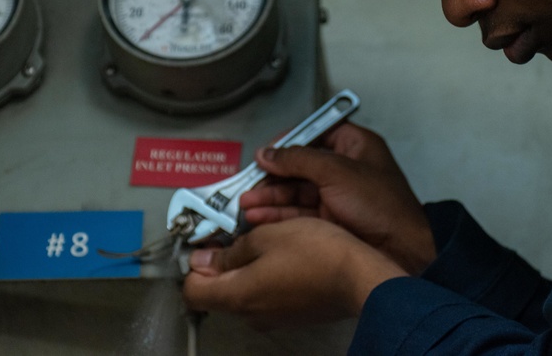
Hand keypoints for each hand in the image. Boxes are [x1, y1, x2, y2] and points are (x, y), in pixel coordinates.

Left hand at [182, 217, 404, 326]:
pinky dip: (266, 273)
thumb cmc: (316, 252)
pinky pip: (267, 294)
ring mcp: (273, 317)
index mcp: (238, 295)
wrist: (360, 276)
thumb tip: (203, 259)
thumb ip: (230, 251)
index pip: (191, 290)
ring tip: (264, 237)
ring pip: (244, 290)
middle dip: (219, 262)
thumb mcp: (267, 236)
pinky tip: (283, 252)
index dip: (193, 264)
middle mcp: (252, 314)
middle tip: (233, 234)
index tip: (205, 243)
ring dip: (246, 264)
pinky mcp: (292, 314)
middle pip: (217, 290)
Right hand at [241, 122, 435, 274]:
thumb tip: (267, 153)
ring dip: (270, 197)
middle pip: (300, 165)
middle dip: (272, 175)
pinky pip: (298, 214)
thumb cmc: (382, 205)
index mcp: (355, 145)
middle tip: (248, 182)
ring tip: (246, 202)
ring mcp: (337, 196)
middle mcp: (345, 168)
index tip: (265, 151)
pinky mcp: (331, 221)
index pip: (314, 133)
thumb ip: (298, 159)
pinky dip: (278, 215)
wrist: (403, 251)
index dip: (288, 141)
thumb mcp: (337, 172)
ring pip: (296, 191)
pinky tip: (258, 216)